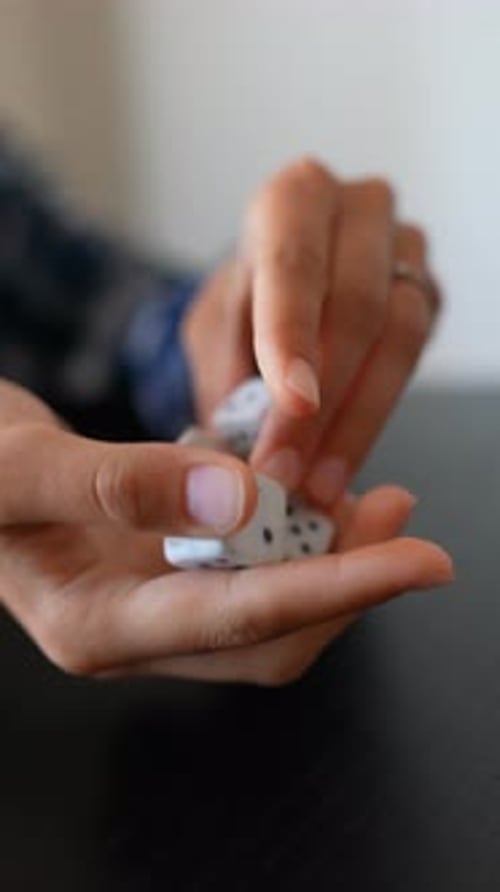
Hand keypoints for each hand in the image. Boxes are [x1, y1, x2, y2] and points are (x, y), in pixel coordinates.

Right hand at [0, 384, 452, 684]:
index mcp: (95, 626)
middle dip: (346, 581)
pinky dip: (285, 532)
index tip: (418, 560)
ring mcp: (148, 605)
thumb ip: (118, 484)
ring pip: (264, 606)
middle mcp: (131, 631)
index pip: (240, 620)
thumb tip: (239, 499)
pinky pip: (242, 568)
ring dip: (323, 556)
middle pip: (268, 636)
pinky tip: (302, 485)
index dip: (338, 590)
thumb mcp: (20, 468)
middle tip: (395, 507)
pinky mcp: (160, 570)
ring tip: (364, 494)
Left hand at [182, 158, 439, 504]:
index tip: (292, 402)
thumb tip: (235, 460)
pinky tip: (342, 458)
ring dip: (357, 421)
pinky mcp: (428, 294)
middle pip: (357, 305)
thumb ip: (226, 382)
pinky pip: (416, 358)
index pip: (294, 262)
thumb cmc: (248, 307)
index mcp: (292, 200)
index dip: (293, 334)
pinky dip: (376, 417)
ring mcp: (404, 250)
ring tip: (317, 482)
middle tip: (289, 470)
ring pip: (400, 336)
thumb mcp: (216, 334)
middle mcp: (358, 211)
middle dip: (323, 402)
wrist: (284, 294)